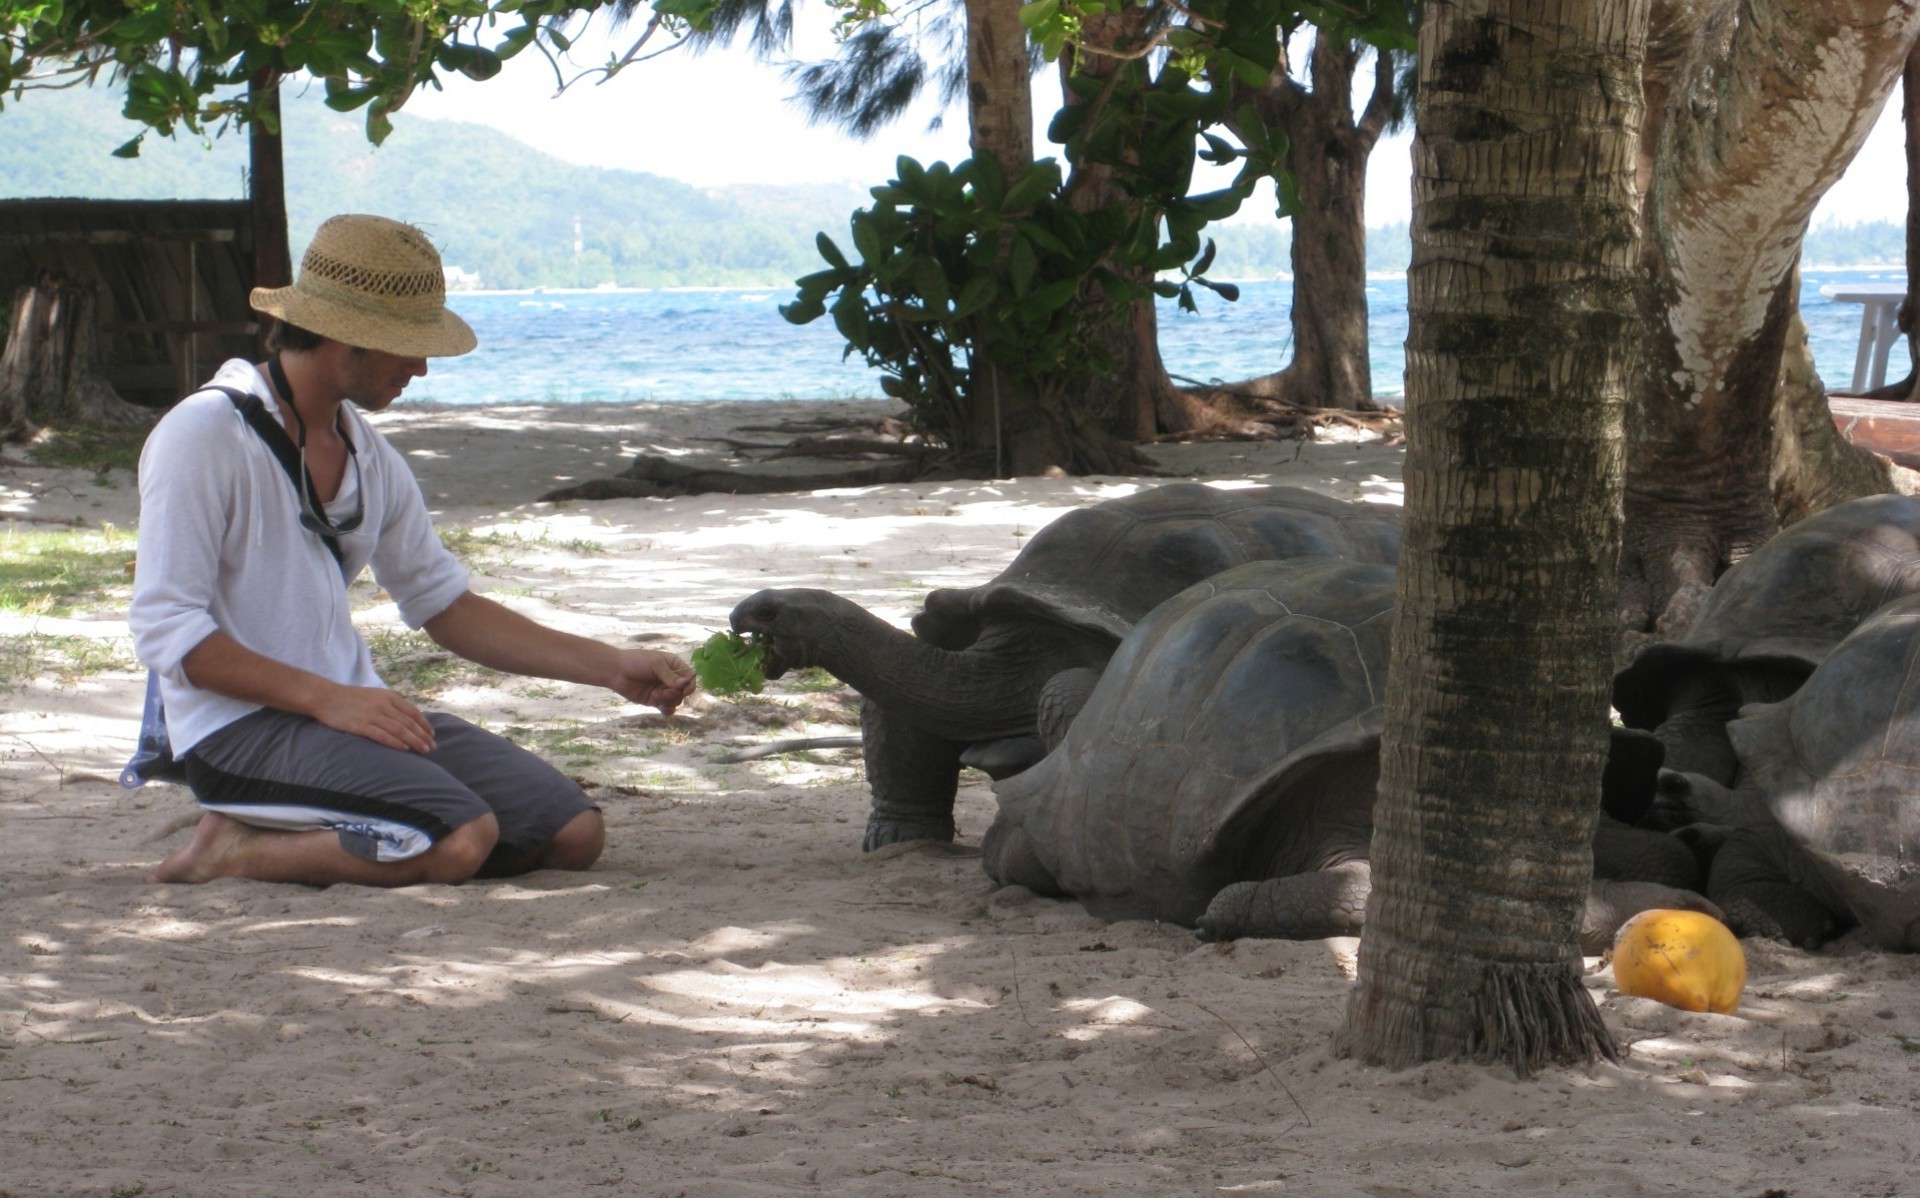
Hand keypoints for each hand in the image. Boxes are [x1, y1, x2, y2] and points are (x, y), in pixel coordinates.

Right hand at [311, 683, 437, 752]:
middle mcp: (383, 704)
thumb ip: (390, 705)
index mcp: (388, 696)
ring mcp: (372, 714)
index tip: (432, 735)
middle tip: (432, 748)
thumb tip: (407, 719)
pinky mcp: (360, 725)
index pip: (413, 712)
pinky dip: (395, 742)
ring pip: (399, 729)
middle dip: (423, 736)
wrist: (325, 697)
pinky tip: (404, 749)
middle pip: (409, 722)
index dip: (424, 725)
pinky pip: (382, 735)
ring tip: (423, 751)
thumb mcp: (375, 696)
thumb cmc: (350, 698)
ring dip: (414, 741)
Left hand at [609, 648, 696, 714]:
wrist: (616, 671)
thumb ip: (669, 676)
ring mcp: (663, 690)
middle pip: (684, 691)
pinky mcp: (655, 700)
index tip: (684, 690)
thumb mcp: (655, 665)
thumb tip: (684, 685)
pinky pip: (667, 709)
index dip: (690, 685)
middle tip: (664, 693)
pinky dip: (667, 710)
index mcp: (674, 665)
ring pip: (676, 701)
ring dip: (669, 701)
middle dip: (675, 694)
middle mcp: (671, 678)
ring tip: (656, 696)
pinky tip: (660, 706)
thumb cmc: (636, 662)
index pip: (689, 676)